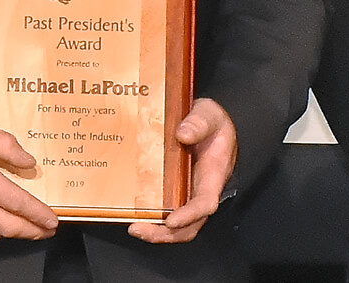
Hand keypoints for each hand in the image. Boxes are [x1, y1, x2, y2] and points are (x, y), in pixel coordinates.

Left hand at [128, 97, 237, 243]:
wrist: (210, 123)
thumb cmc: (212, 122)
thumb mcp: (209, 115)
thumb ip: (199, 123)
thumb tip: (183, 134)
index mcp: (213, 175)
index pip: (205, 203)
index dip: (189, 215)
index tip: (171, 221)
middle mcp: (200, 190)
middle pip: (189, 225)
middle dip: (166, 234)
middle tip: (140, 229)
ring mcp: (188, 193)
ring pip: (177, 225)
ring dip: (156, 231)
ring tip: (135, 227)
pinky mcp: (175, 190)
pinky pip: (166, 210)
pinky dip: (153, 217)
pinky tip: (134, 213)